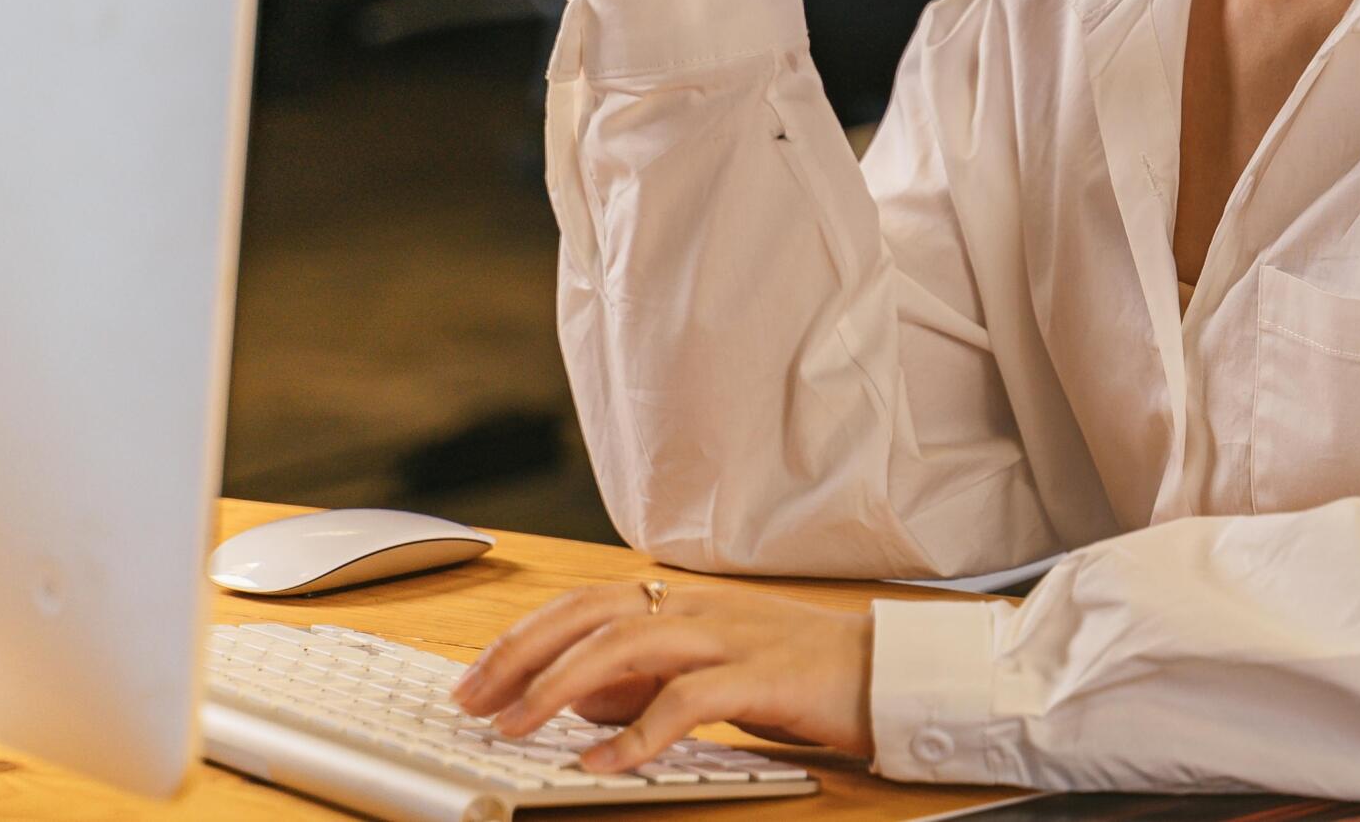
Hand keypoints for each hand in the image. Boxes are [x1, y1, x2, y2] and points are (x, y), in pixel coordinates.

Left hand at [449, 578, 877, 768]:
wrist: (887, 671)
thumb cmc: (799, 673)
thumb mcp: (708, 672)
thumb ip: (645, 678)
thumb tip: (578, 700)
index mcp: (684, 600)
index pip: (584, 603)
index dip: (524, 637)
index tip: (475, 680)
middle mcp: (699, 608)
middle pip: (592, 612)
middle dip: (523, 654)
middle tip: (472, 701)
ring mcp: (731, 638)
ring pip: (629, 643)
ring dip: (561, 685)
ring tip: (516, 726)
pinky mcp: (761, 678)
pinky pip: (687, 699)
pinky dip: (637, 731)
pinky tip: (601, 759)